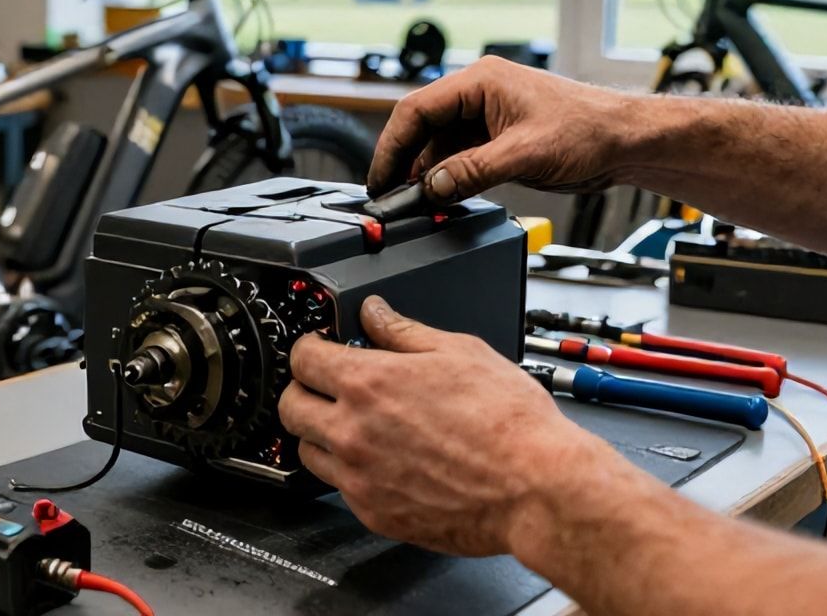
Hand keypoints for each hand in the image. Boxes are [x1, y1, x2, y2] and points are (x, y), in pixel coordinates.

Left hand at [279, 296, 618, 556]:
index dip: (311, 346)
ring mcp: (360, 478)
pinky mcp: (375, 514)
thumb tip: (376, 313)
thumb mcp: (460, 352)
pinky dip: (349, 472)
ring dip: (321, 434)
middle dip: (304, 389)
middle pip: (290, 405)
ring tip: (354, 426)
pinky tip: (379, 461)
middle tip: (327, 386)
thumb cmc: (509, 424)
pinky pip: (339, 488)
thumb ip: (405, 331)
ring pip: (307, 452)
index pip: (303, 356)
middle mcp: (354, 432)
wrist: (536, 489)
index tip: (321, 348)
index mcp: (369, 384)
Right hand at [367, 56, 637, 200]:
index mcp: (480, 81)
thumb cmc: (589, 129)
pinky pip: (459, 157)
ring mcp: (488, 118)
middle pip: (422, 126)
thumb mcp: (524, 154)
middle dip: (404, 162)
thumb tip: (432, 186)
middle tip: (389, 195)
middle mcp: (479, 95)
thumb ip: (472, 171)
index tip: (380, 177)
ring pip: (439, 145)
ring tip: (416, 203)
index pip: (416, 109)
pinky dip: (448, 178)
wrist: (626, 141)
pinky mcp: (498, 140)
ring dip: (427, 174)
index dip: (392, 145)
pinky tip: (442, 198)